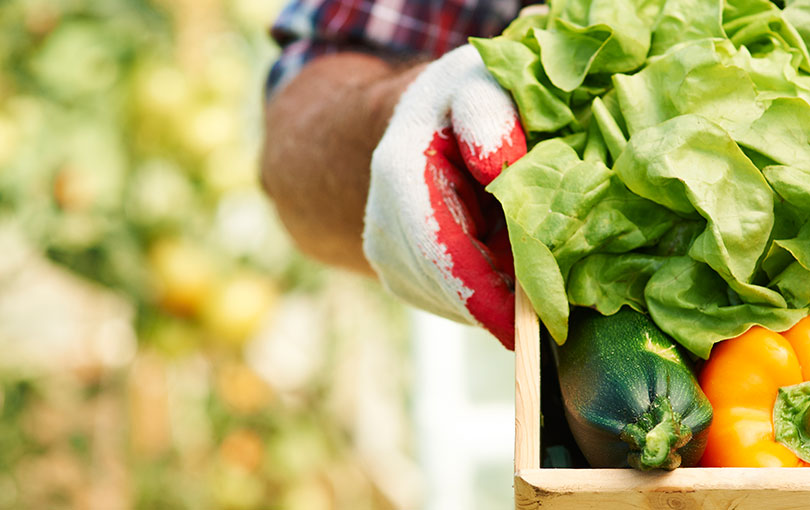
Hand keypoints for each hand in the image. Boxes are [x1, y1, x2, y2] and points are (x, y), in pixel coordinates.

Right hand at [363, 44, 526, 348]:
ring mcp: (387, 258)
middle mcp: (383, 225)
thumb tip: (497, 165)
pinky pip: (454, 303)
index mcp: (400, 173)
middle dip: (507, 304)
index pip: (442, 251)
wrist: (426, 125)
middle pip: (449, 288)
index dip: (486, 296)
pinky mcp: (402, 278)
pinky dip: (489, 296)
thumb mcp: (481, 84)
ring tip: (537, 270)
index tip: (529, 330)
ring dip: (501, 299)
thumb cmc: (466, 99)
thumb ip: (488, 113)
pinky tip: (509, 265)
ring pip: (454, 302)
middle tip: (561, 310)